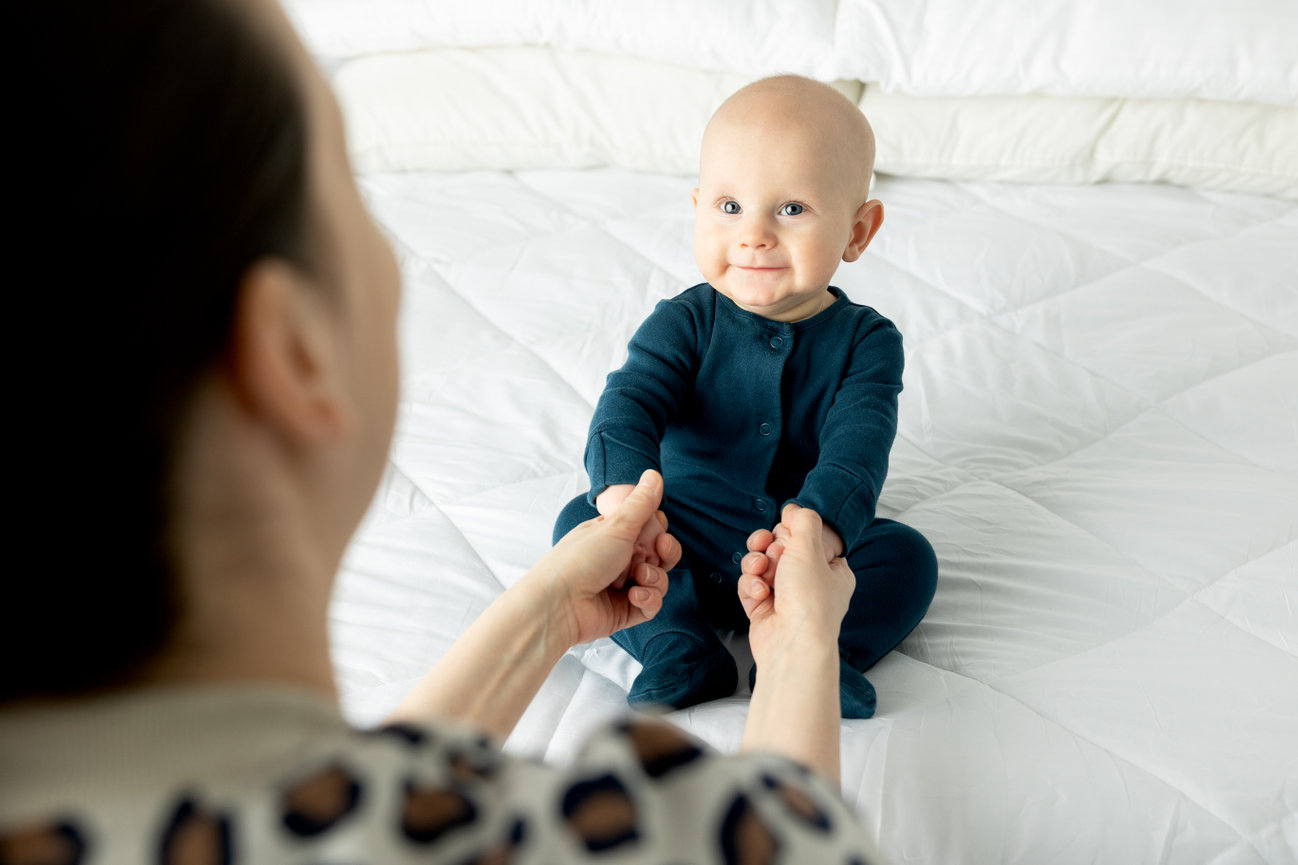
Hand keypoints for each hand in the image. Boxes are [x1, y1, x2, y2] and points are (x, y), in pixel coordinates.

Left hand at [534, 471, 678, 647]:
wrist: (560, 603)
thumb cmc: (581, 559)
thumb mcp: (616, 526)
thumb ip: (640, 503)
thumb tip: (654, 473)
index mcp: (613, 535)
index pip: (650, 529)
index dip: (659, 529)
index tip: (658, 529)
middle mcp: (619, 559)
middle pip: (660, 554)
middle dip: (665, 552)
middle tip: (660, 549)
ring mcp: (623, 586)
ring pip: (659, 579)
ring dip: (655, 577)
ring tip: (638, 577)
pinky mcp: (626, 610)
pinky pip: (652, 604)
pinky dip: (648, 599)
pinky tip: (634, 596)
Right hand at [737, 505, 853, 668]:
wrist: (792, 644)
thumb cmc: (809, 601)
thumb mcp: (810, 548)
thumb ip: (803, 521)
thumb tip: (794, 509)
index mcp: (832, 570)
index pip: (809, 539)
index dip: (793, 534)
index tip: (786, 533)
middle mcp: (811, 584)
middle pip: (781, 549)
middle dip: (769, 547)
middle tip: (770, 550)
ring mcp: (787, 598)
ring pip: (762, 565)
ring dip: (756, 563)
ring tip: (760, 570)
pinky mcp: (765, 610)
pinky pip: (751, 585)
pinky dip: (751, 585)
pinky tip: (758, 593)